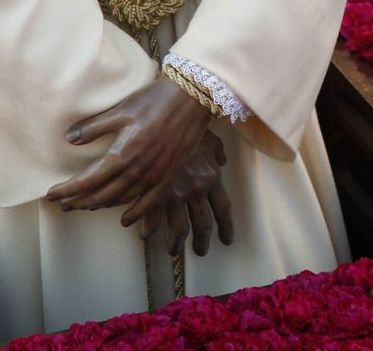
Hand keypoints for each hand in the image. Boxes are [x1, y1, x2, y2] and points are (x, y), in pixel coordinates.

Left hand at [46, 76, 212, 216]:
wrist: (190, 99)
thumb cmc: (154, 100)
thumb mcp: (120, 110)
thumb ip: (94, 127)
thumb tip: (69, 139)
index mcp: (121, 154)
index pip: (86, 180)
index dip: (66, 190)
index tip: (51, 195)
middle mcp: (136, 171)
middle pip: (101, 194)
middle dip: (78, 201)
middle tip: (63, 205)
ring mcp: (154, 176)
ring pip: (121, 200)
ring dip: (101, 205)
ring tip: (86, 206)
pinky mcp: (168, 175)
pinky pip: (149, 203)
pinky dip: (135, 213)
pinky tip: (124, 219)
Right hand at [133, 131, 233, 256]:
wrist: (163, 121)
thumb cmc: (187, 125)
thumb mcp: (207, 137)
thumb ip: (216, 150)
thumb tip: (222, 160)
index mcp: (211, 178)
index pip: (223, 210)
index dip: (226, 228)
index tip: (226, 240)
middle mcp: (196, 190)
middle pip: (203, 225)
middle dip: (202, 241)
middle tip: (201, 251)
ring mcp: (175, 194)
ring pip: (179, 230)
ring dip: (176, 244)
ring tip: (174, 250)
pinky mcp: (153, 194)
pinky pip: (152, 220)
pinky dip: (149, 231)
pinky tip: (145, 236)